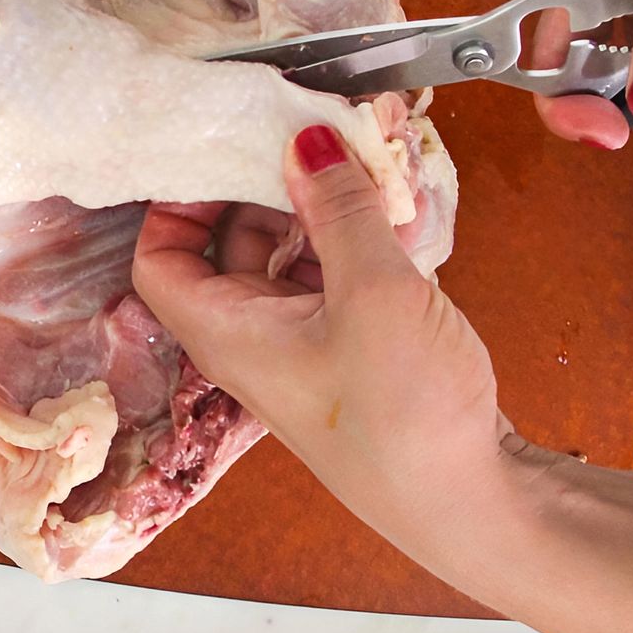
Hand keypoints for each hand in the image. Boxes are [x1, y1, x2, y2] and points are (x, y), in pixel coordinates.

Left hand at [132, 125, 507, 534]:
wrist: (471, 502)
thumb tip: (306, 138)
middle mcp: (255, 336)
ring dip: (328, 204)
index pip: (160, 255)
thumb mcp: (372, 292)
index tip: (222, 147)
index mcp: (226, 329)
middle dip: (271, 183)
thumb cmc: (403, 415)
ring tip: (369, 152)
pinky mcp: (355, 348)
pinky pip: (342, 275)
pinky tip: (406, 202)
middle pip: (232, 241)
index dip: (178, 198)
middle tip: (312, 131)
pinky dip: (365, 236)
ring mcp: (307, 343)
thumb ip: (338, 207)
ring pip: (296, 253)